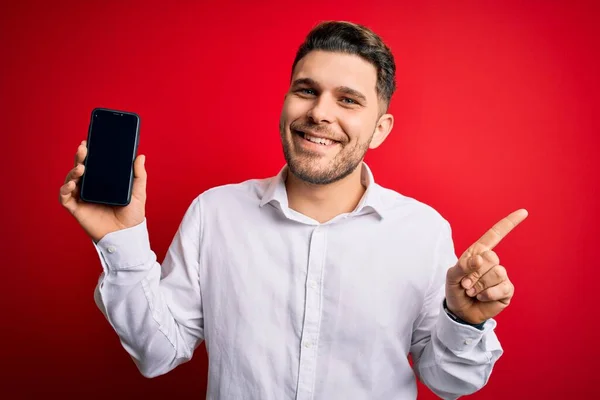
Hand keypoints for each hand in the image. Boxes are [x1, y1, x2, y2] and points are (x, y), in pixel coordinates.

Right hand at [59, 140, 147, 241]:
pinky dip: (65, 190)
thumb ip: (138, 175)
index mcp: (102, 181)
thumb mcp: (138, 192)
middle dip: (79, 157)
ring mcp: (81, 197)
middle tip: (83, 149)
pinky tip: (72, 184)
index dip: (88, 153)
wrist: (126, 235)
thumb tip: (140, 156)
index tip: (88, 142)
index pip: (93, 164)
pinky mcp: (76, 209)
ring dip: (73, 172)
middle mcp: (90, 187)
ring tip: (81, 168)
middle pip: (80, 168)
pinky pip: (65, 197)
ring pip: (70, 180)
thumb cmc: (132, 215)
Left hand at [445, 209, 527, 323]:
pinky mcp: (506, 290)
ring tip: (472, 291)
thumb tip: (480, 259)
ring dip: (480, 284)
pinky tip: (481, 297)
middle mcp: (492, 262)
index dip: (509, 223)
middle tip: (466, 283)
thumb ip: (462, 266)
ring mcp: (501, 276)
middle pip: (492, 257)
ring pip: (498, 272)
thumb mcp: (452, 276)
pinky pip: (502, 287)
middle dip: (475, 273)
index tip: (523, 212)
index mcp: (478, 252)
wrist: (460, 311)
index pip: (495, 234)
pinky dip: (487, 294)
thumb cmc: (455, 289)